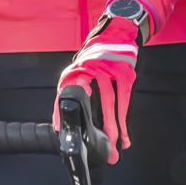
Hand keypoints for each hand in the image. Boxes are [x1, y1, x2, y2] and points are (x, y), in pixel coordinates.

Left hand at [54, 15, 142, 163]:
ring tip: (116, 147)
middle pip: (91, 106)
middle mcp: (89, 71)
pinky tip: (125, 133)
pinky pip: (124, 101)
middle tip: (101, 151)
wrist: (116, 34)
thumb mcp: (80, 71)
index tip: (61, 131)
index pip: (64, 96)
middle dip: (97, 131)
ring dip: (113, 128)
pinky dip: (124, 119)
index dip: (60, 114)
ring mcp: (108, 72)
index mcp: (74, 72)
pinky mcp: (124, 73)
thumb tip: (63, 121)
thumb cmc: (96, 58)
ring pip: (110, 105)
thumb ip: (73, 92)